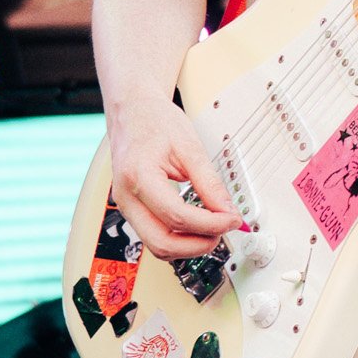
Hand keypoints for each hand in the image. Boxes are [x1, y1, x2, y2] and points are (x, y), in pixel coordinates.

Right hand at [108, 91, 244, 260]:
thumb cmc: (154, 121)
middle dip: (198, 245)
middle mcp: (126, 197)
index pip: (177, 217)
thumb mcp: (189, 147)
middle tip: (223, 231)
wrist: (132, 110)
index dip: (210, 224)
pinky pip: (154, 236)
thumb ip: (209, 183)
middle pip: (162, 243)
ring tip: (213, 230)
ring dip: (188, 247)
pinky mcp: (132, 209)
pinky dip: (178, 239)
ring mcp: (125, 206)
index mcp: (139, 176)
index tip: (232, 219)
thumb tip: (227, 211)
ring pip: (157, 247)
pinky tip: (197, 228)